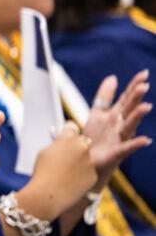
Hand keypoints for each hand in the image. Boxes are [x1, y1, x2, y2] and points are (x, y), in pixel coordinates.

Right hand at [25, 122, 96, 217]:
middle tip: (67, 154)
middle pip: (83, 140)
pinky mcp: (94, 174)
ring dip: (80, 162)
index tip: (65, 137)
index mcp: (68, 138)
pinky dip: (82, 175)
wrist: (48, 195)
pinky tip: (71, 181)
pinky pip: (89, 171)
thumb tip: (60, 142)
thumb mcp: (44, 152)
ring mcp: (90, 161)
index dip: (67, 132)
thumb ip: (55, 144)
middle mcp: (82, 146)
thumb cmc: (42, 172)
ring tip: (66, 172)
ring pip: (87, 158)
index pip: (72, 126)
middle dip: (77, 145)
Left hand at [84, 74, 151, 188]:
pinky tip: (146, 140)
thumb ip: (104, 96)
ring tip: (146, 106)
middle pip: (129, 109)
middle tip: (144, 85)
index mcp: (115, 115)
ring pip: (130, 125)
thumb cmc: (94, 138)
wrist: (88, 162)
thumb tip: (113, 77)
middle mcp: (120, 125)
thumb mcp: (98, 113)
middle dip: (136, 98)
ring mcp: (120, 138)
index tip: (144, 73)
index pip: (126, 98)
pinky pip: (127, 147)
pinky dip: (136, 143)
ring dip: (137, 116)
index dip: (134, 86)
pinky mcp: (116, 153)